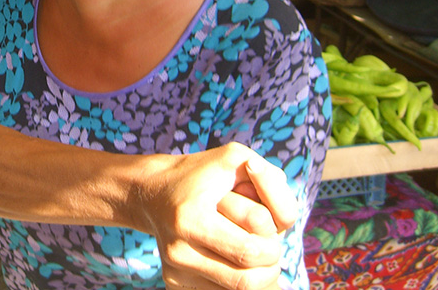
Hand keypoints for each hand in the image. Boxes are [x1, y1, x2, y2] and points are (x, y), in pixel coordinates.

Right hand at [138, 142, 297, 289]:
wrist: (152, 191)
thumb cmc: (201, 174)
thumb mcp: (235, 160)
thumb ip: (270, 181)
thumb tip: (284, 220)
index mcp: (191, 219)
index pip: (249, 252)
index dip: (270, 244)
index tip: (268, 229)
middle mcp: (178, 251)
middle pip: (245, 282)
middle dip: (267, 265)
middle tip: (266, 247)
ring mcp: (174, 271)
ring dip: (254, 276)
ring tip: (251, 253)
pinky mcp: (173, 282)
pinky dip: (235, 281)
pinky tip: (230, 259)